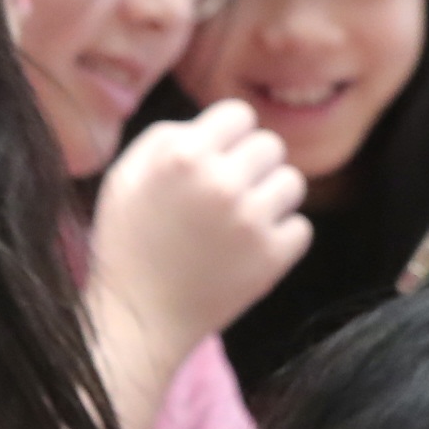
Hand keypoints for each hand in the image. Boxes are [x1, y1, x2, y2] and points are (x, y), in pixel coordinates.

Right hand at [88, 100, 310, 361]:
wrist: (140, 314)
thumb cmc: (129, 240)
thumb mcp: (127, 173)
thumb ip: (170, 137)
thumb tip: (214, 124)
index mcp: (183, 154)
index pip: (239, 114)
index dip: (231, 134)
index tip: (221, 156)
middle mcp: (221, 181)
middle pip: (272, 145)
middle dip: (253, 164)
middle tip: (232, 191)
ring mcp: (251, 220)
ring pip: (293, 182)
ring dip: (272, 196)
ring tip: (243, 218)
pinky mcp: (274, 256)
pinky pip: (301, 227)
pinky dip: (282, 236)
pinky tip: (251, 247)